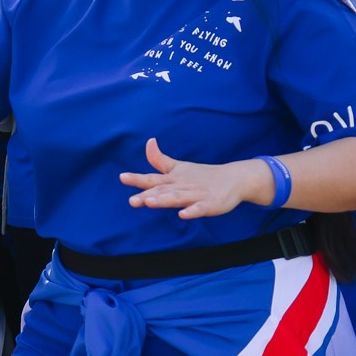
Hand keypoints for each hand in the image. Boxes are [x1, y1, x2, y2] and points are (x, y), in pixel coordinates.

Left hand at [121, 138, 269, 218]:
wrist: (233, 179)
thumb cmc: (201, 175)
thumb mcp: (179, 167)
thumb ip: (160, 159)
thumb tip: (149, 141)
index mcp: (173, 179)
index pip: (152, 179)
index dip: (137, 178)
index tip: (122, 177)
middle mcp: (182, 186)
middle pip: (162, 191)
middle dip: (147, 196)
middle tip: (131, 201)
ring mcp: (196, 195)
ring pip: (177, 199)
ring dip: (164, 200)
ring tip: (149, 203)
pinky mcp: (209, 204)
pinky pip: (199, 208)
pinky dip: (191, 211)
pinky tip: (182, 215)